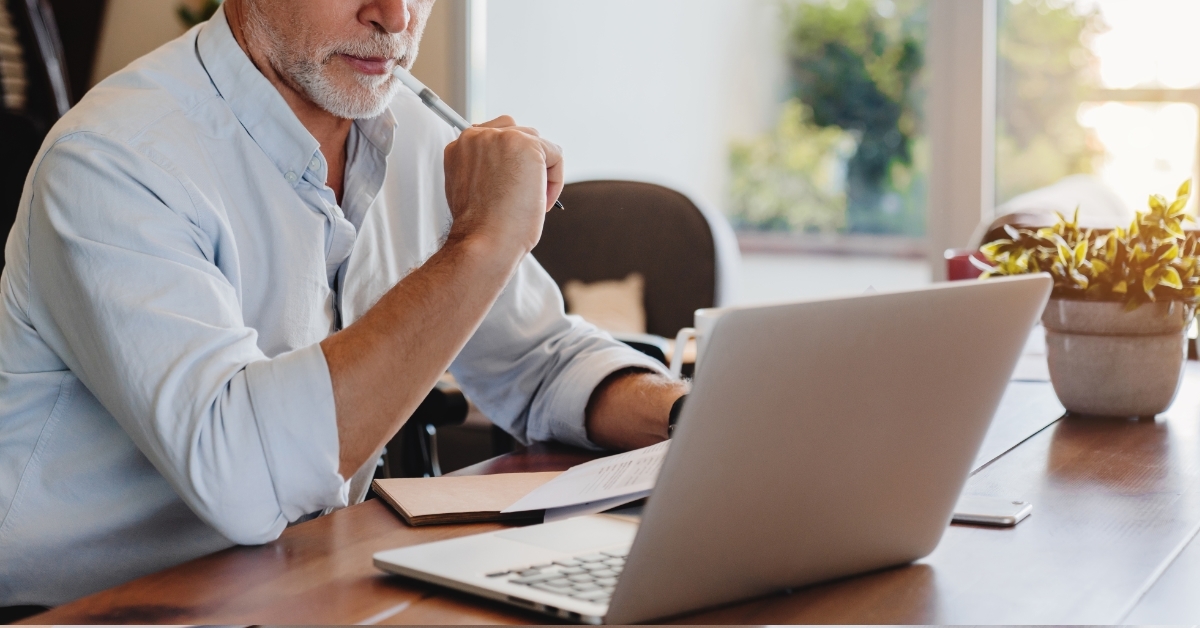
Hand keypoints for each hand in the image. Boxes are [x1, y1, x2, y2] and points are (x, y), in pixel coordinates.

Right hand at [443, 116, 563, 256]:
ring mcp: (501, 137)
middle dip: (526, 163)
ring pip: (536, 142)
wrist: (483, 241)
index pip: (493, 138)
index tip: (509, 187)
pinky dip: (555, 180)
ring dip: (540, 171)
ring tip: (531, 200)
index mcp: (460, 147)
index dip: (507, 163)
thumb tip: (511, 166)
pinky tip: (541, 201)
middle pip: (516, 133)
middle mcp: (476, 136)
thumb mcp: (471, 189)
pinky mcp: (526, 145)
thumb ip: (483, 168)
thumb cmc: (479, 228)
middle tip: (523, 195)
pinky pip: (555, 154)